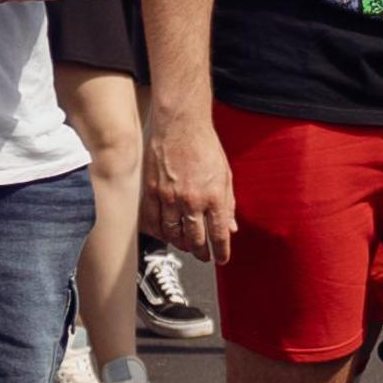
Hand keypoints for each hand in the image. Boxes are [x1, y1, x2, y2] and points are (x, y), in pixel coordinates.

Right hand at [141, 104, 236, 265]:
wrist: (181, 124)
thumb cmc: (205, 146)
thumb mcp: (225, 174)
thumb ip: (228, 203)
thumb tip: (231, 227)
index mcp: (214, 196)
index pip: (218, 235)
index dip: (220, 251)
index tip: (221, 258)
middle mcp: (192, 200)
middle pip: (195, 239)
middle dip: (201, 253)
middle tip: (203, 256)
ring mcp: (169, 197)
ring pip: (173, 234)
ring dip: (181, 245)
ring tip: (186, 246)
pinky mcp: (152, 191)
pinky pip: (153, 221)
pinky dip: (160, 233)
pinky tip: (166, 235)